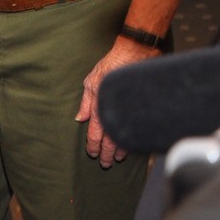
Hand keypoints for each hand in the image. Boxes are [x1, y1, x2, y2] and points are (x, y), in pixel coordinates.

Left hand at [76, 36, 159, 167]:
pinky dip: (134, 141)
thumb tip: (79, 118)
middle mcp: (113, 112)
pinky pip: (136, 131)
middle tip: (105, 164)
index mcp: (99, 106)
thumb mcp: (91, 81)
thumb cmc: (111, 65)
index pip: (94, 133)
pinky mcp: (140, 110)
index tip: (92, 154)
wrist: (135, 55)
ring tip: (118, 159)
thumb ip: (86, 102)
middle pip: (109, 140)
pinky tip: (133, 147)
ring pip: (123, 138)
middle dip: (106, 154)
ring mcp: (127, 112)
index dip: (93, 146)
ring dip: (120, 151)